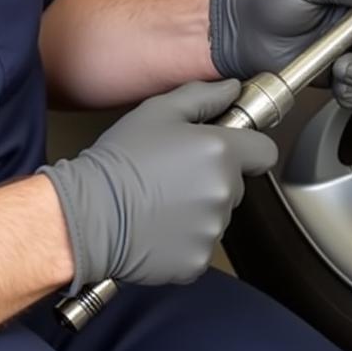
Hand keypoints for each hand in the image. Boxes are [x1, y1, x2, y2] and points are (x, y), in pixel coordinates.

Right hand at [38, 80, 276, 289]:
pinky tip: (156, 226)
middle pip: (236, 184)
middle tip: (173, 173)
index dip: (248, 148)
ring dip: (197, 208)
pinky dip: (183, 239)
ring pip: (217, 215)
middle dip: (212, 178)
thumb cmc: (118, 161)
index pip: (264, 152)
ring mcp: (212, 230)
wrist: (87, 213)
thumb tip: (231, 89)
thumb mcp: (158, 112)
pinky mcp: (197, 261)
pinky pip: (199, 245)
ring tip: (159, 200)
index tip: (229, 150)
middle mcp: (223, 192)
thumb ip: (203, 96)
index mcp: (220, 153)